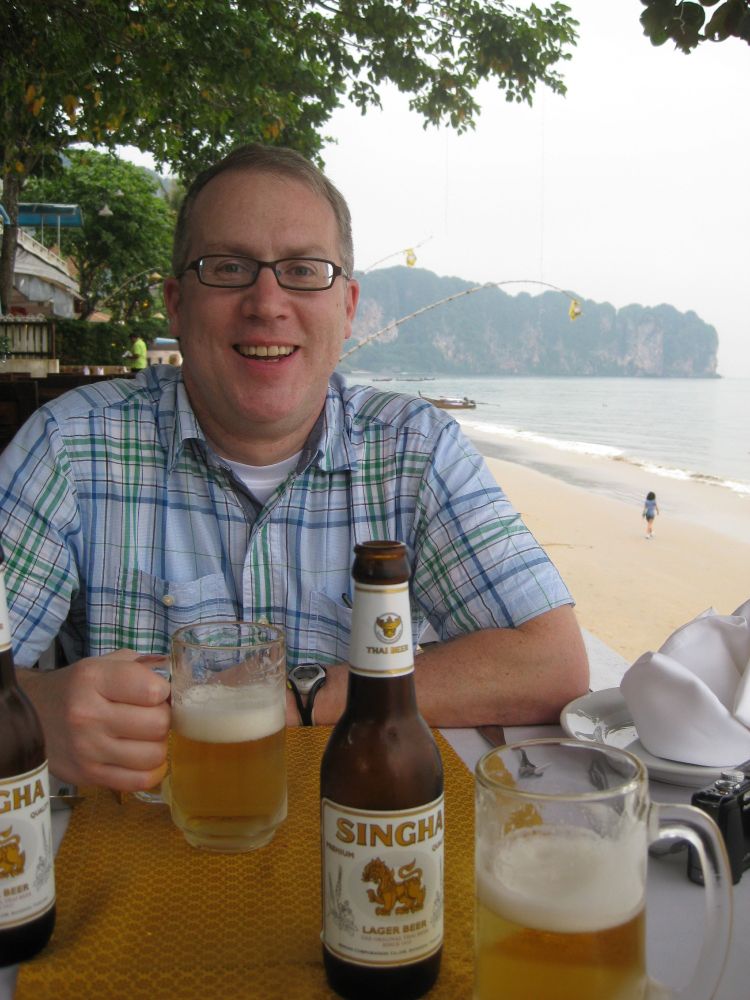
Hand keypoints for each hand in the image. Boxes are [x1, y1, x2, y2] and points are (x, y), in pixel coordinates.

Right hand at [18, 650, 170, 791]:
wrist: (29, 717)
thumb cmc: (76, 688)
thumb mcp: (102, 664)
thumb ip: (141, 666)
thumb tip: (177, 678)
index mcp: (93, 680)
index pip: (152, 690)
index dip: (163, 691)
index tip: (155, 692)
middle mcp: (88, 715)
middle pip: (158, 724)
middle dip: (163, 718)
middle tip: (152, 715)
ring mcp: (87, 749)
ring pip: (153, 755)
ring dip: (158, 745)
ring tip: (145, 737)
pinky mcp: (88, 775)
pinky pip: (139, 781)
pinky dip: (151, 770)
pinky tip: (143, 757)